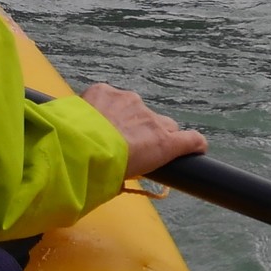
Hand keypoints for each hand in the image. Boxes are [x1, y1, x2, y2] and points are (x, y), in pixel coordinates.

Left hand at [81, 82, 207, 178]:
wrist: (76, 149)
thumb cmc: (102, 172)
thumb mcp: (126, 179)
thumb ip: (134, 168)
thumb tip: (126, 168)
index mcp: (162, 144)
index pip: (193, 140)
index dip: (193, 144)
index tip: (194, 147)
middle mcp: (151, 119)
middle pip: (161, 123)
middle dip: (150, 132)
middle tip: (130, 145)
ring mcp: (128, 101)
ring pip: (133, 108)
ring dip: (124, 117)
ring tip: (102, 131)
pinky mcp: (105, 90)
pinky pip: (108, 97)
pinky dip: (102, 105)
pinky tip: (88, 117)